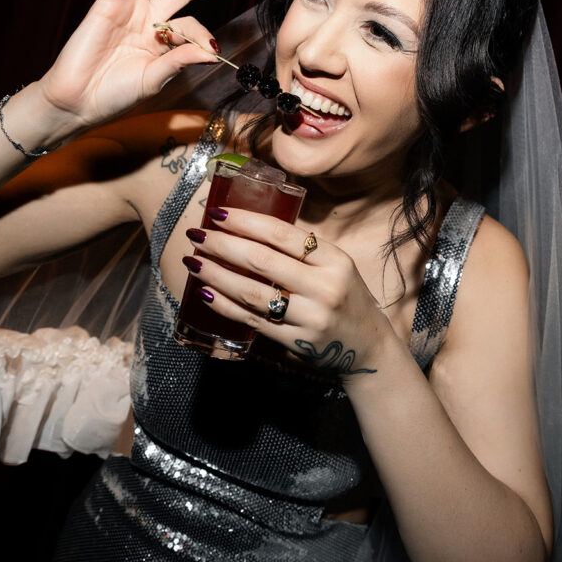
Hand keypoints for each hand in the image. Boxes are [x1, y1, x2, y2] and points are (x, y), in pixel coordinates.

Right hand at [38, 0, 246, 128]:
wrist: (79, 102)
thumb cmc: (115, 96)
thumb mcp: (155, 79)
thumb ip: (180, 61)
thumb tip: (213, 52)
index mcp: (160, 39)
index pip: (190, 24)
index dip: (203, 34)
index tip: (211, 51)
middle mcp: (147, 18)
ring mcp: (129, 7)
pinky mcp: (108, 0)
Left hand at [183, 210, 397, 376]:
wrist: (368, 348)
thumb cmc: (345, 297)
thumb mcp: (337, 266)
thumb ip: (302, 250)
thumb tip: (250, 227)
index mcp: (334, 260)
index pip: (282, 234)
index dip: (245, 221)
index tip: (218, 213)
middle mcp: (324, 287)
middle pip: (262, 261)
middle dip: (222, 245)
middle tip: (196, 234)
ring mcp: (309, 317)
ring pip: (252, 292)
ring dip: (216, 275)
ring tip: (193, 261)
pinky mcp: (296, 341)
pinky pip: (252, 320)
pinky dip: (225, 305)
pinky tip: (205, 293)